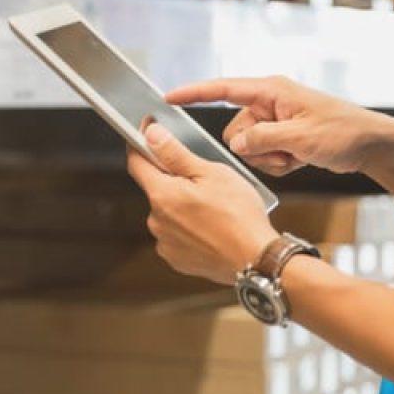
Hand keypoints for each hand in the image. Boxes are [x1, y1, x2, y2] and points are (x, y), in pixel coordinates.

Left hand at [127, 123, 279, 285]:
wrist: (257, 259)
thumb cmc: (239, 216)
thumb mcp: (211, 173)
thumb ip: (175, 153)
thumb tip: (151, 135)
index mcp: (162, 195)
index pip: (136, 162)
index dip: (141, 144)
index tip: (149, 134)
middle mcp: (156, 221)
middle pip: (156, 188)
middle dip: (174, 180)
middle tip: (203, 179)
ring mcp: (165, 243)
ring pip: (168, 212)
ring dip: (182, 205)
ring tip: (213, 207)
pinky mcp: (177, 259)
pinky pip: (176, 234)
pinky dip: (189, 227)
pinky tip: (211, 226)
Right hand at [167, 76, 393, 177]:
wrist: (371, 145)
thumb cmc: (343, 131)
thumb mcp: (302, 138)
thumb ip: (263, 139)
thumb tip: (235, 144)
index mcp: (271, 91)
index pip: (223, 88)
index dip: (194, 93)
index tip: (167, 98)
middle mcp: (269, 102)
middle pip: (235, 129)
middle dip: (254, 148)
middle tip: (285, 152)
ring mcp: (276, 121)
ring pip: (248, 147)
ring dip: (270, 158)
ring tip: (297, 156)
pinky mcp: (283, 137)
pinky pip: (264, 155)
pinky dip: (279, 163)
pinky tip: (300, 160)